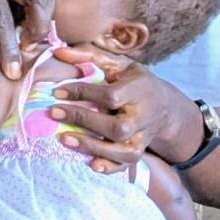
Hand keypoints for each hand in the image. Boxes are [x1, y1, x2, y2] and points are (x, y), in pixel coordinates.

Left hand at [49, 45, 202, 171]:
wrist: (166, 107)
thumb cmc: (135, 82)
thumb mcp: (119, 64)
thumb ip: (90, 56)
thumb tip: (59, 52)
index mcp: (139, 90)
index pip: (110, 96)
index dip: (82, 93)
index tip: (57, 91)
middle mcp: (144, 116)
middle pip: (117, 127)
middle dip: (84, 121)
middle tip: (53, 113)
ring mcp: (143, 137)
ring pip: (123, 150)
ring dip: (93, 147)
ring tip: (65, 139)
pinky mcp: (139, 151)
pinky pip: (127, 164)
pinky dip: (111, 167)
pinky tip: (91, 164)